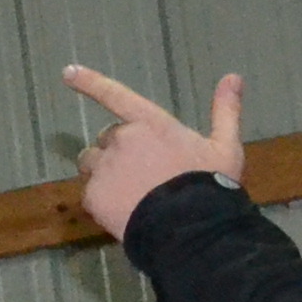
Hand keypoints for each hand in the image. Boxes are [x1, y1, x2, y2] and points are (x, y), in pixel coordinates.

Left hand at [64, 64, 245, 238]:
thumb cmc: (209, 186)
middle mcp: (122, 139)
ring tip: (126, 193)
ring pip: (91, 163)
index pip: (115, 95)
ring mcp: (105, 167)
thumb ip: (226, 111)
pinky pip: (90, 193)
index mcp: (150, 123)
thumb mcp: (226, 147)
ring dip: (102, 172)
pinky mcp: (93, 196)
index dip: (90, 82)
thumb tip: (234, 76)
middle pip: (106, 139)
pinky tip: (123, 212)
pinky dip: (102, 200)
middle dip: (117, 151)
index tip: (68, 72)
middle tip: (139, 175)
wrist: (190, 229)